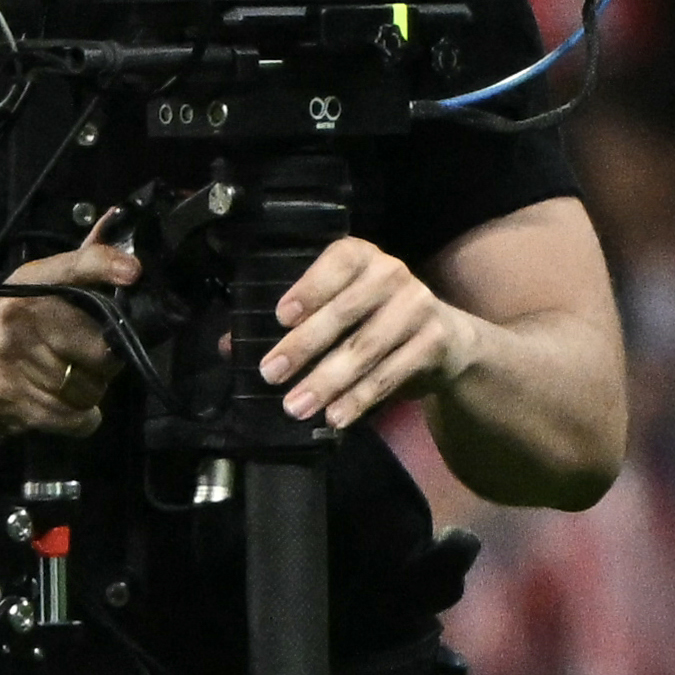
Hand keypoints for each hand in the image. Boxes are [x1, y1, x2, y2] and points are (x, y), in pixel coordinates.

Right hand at [0, 238, 133, 441]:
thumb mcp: (24, 293)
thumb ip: (76, 265)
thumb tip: (117, 217)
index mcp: (30, 285)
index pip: (76, 265)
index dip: (107, 266)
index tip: (133, 273)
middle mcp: (23, 314)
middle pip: (105, 351)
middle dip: (99, 368)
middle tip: (71, 366)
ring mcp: (16, 356)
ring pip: (92, 390)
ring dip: (82, 398)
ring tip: (49, 388)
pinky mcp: (13, 397)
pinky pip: (77, 418)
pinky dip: (76, 422)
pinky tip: (49, 410)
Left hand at [260, 234, 475, 433]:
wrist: (445, 339)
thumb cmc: (370, 318)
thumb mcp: (333, 310)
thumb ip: (287, 322)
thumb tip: (229, 345)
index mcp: (360, 258)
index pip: (337, 263)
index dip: (310, 288)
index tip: (280, 317)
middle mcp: (392, 274)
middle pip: (345, 312)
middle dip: (303, 346)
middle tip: (270, 374)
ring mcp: (419, 306)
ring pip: (366, 347)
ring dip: (328, 381)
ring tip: (296, 406)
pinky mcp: (435, 341)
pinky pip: (392, 374)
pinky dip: (360, 398)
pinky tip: (336, 416)